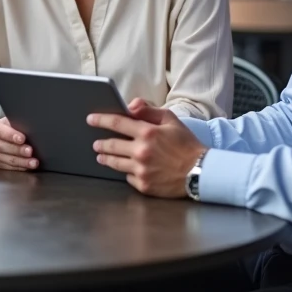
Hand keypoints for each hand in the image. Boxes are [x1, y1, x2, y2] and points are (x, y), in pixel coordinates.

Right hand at [0, 118, 38, 171]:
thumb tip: (33, 126)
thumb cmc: (6, 128)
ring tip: (34, 162)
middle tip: (30, 151)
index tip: (22, 138)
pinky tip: (29, 166)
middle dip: (19, 150)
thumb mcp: (9, 121)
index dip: (12, 135)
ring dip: (22, 162)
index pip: (2, 132)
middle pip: (5, 147)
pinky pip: (10, 167)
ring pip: (9, 160)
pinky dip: (21, 167)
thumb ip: (18, 122)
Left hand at [88, 99, 206, 197]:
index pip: (117, 123)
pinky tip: (128, 169)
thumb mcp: (171, 120)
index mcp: (147, 133)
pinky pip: (128, 177)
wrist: (201, 172)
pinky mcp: (143, 185)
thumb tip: (130, 106)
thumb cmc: (186, 144)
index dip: (101, 120)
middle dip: (100, 144)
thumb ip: (149, 111)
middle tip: (96, 143)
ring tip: (101, 157)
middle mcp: (141, 152)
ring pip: (115, 163)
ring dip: (105, 158)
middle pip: (111, 146)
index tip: (90, 119)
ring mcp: (141, 170)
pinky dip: (127, 172)